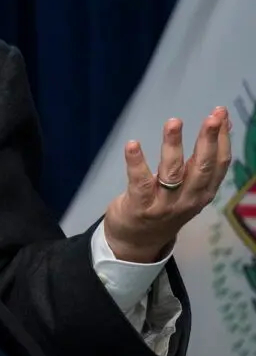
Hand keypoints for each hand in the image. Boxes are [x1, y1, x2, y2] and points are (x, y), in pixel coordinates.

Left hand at [104, 106, 231, 262]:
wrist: (137, 241)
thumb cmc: (165, 205)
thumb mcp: (189, 186)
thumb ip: (201, 161)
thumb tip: (221, 126)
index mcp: (203, 193)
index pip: (219, 164)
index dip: (222, 138)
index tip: (221, 113)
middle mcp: (189, 199)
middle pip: (202, 166)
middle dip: (209, 139)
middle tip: (213, 116)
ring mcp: (165, 204)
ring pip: (173, 172)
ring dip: (173, 145)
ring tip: (174, 122)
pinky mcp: (140, 205)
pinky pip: (140, 181)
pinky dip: (136, 161)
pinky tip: (133, 144)